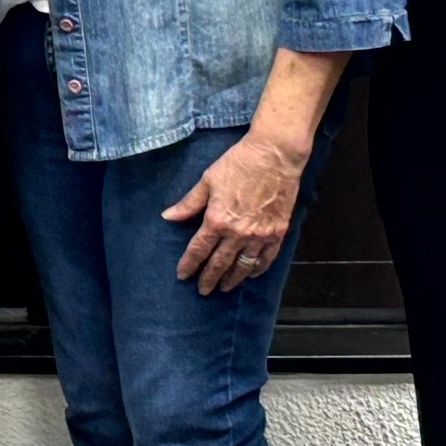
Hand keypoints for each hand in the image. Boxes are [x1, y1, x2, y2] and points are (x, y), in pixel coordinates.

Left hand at [164, 131, 303, 292]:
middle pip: (220, 263)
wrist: (274, 155)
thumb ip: (189, 203)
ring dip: (233, 279)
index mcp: (217, 220)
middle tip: (203, 290)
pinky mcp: (278, 233)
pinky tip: (251, 274)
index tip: (182, 275)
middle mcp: (238, 233)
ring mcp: (260, 235)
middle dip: (209, 278)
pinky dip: (258, 269)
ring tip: (224, 287)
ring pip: (244, 266)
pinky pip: (266, 259)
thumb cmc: (238, 164)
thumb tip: (168, 216)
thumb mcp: (207, 180)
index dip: (189, 264)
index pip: (198, 250)